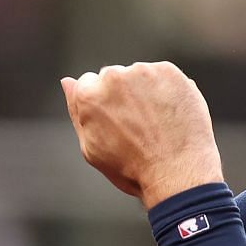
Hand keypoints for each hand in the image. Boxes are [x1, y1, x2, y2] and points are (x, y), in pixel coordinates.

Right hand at [61, 62, 224, 208]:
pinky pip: (163, 77)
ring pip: (139, 76)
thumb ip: (77, 112)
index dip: (103, 106)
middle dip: (122, 95)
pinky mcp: (169, 72)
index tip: (116, 123)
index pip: (88, 84)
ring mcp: (143, 72)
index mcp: (88, 95)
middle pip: (113, 77)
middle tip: (139, 127)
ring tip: (157, 124)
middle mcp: (113, 76)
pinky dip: (167, 91)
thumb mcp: (92, 149)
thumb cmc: (133, 169)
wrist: (177, 173)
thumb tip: (67, 82)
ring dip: (145, 92)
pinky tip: (171, 116)